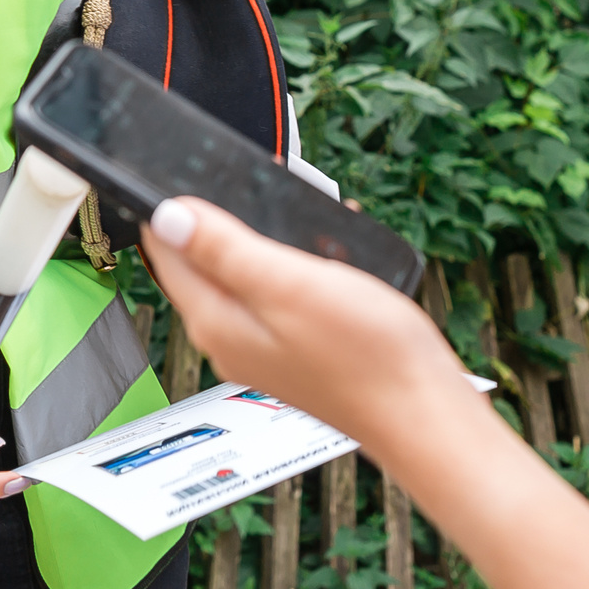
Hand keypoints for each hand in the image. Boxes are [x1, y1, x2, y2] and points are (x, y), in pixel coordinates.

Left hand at [140, 199, 492, 469]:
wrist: (422, 413)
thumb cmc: (366, 356)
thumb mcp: (288, 283)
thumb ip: (223, 249)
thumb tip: (166, 216)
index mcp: (216, 322)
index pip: (166, 253)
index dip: (173, 209)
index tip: (189, 175)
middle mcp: (230, 339)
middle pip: (203, 263)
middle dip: (223, 220)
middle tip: (251, 185)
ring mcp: (263, 347)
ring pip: (246, 275)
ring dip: (265, 239)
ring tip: (297, 213)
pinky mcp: (296, 349)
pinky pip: (280, 293)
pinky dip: (296, 265)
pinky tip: (328, 254)